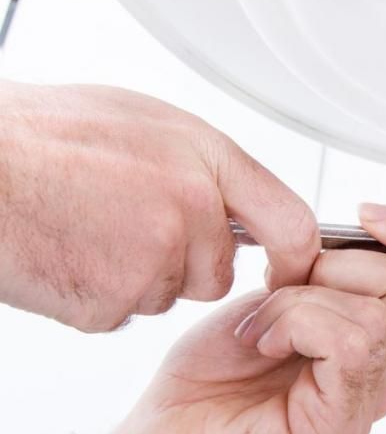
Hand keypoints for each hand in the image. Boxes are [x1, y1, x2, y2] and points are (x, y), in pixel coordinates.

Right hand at [0, 80, 318, 330]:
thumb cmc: (44, 137)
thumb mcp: (142, 121)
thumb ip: (200, 165)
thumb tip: (233, 197)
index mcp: (205, 158)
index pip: (291, 222)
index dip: (294, 257)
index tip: (287, 272)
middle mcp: (190, 209)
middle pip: (216, 272)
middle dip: (184, 263)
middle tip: (128, 226)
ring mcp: (154, 260)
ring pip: (167, 292)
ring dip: (136, 275)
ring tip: (88, 228)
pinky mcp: (115, 302)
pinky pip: (123, 312)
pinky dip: (99, 293)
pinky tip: (71, 254)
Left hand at [81, 205, 385, 433]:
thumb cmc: (209, 378)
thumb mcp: (271, 298)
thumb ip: (323, 274)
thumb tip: (352, 240)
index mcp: (374, 339)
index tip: (363, 215)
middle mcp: (382, 370)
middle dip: (336, 262)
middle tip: (281, 290)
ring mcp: (366, 399)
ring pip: (379, 309)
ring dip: (302, 298)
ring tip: (261, 326)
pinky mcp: (340, 423)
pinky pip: (350, 341)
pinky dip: (296, 323)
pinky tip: (263, 343)